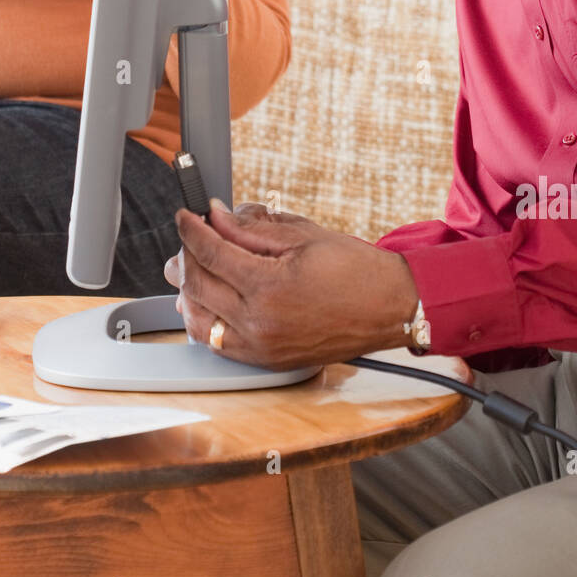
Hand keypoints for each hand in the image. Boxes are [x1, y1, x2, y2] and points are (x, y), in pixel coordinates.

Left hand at [163, 201, 420, 369]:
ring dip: (189, 292)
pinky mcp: (267, 360)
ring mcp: (261, 346)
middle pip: (197, 285)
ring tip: (191, 268)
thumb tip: (216, 217)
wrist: (389, 307)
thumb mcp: (302, 236)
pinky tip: (206, 303)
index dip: (192, 230)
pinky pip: (218, 344)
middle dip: (186, 257)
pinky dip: (204, 322)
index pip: (210, 253)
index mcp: (268, 286)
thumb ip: (251, 229)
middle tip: (189, 238)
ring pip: (199, 321)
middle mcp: (259, 321)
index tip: (186, 216)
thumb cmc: (354, 269)